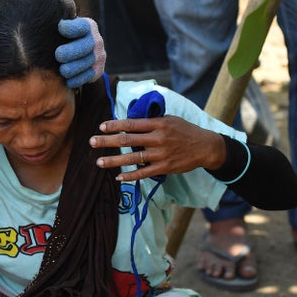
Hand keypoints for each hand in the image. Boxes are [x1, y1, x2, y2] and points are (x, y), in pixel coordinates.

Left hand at [56, 17, 106, 87]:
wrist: (79, 54)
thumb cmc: (66, 36)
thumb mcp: (65, 21)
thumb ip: (64, 10)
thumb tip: (63, 0)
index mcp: (88, 26)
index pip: (82, 26)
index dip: (72, 27)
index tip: (60, 27)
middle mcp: (97, 41)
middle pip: (86, 47)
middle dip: (72, 51)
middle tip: (58, 55)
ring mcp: (99, 56)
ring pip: (87, 63)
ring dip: (74, 68)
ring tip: (62, 70)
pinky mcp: (98, 70)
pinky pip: (88, 76)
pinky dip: (78, 79)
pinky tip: (68, 80)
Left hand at [90, 116, 225, 180]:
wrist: (205, 146)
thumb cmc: (184, 130)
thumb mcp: (169, 119)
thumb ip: (150, 121)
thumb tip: (129, 121)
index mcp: (158, 124)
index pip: (132, 123)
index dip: (115, 125)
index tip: (101, 127)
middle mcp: (158, 138)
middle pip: (127, 140)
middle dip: (107, 141)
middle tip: (92, 142)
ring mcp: (161, 154)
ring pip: (133, 159)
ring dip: (114, 161)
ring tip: (99, 162)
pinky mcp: (165, 167)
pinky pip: (144, 173)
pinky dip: (130, 176)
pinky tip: (118, 177)